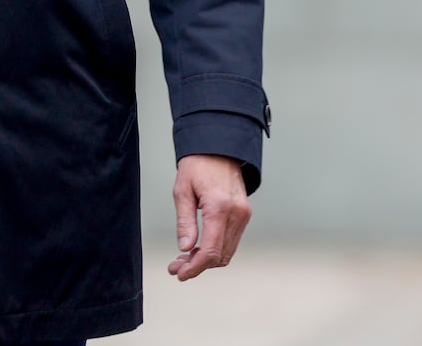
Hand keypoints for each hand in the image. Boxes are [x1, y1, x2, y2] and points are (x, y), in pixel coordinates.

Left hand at [167, 154, 249, 281]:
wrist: (218, 147)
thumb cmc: (198, 164)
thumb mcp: (182, 191)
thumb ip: (185, 222)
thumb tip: (185, 248)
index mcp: (220, 207)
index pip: (211, 250)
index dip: (195, 267)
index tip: (180, 273)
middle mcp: (237, 213)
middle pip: (220, 256)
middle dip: (198, 266)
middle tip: (176, 267)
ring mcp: (244, 214)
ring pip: (227, 251)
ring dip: (207, 260)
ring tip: (184, 259)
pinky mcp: (244, 214)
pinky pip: (231, 240)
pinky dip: (216, 249)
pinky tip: (199, 248)